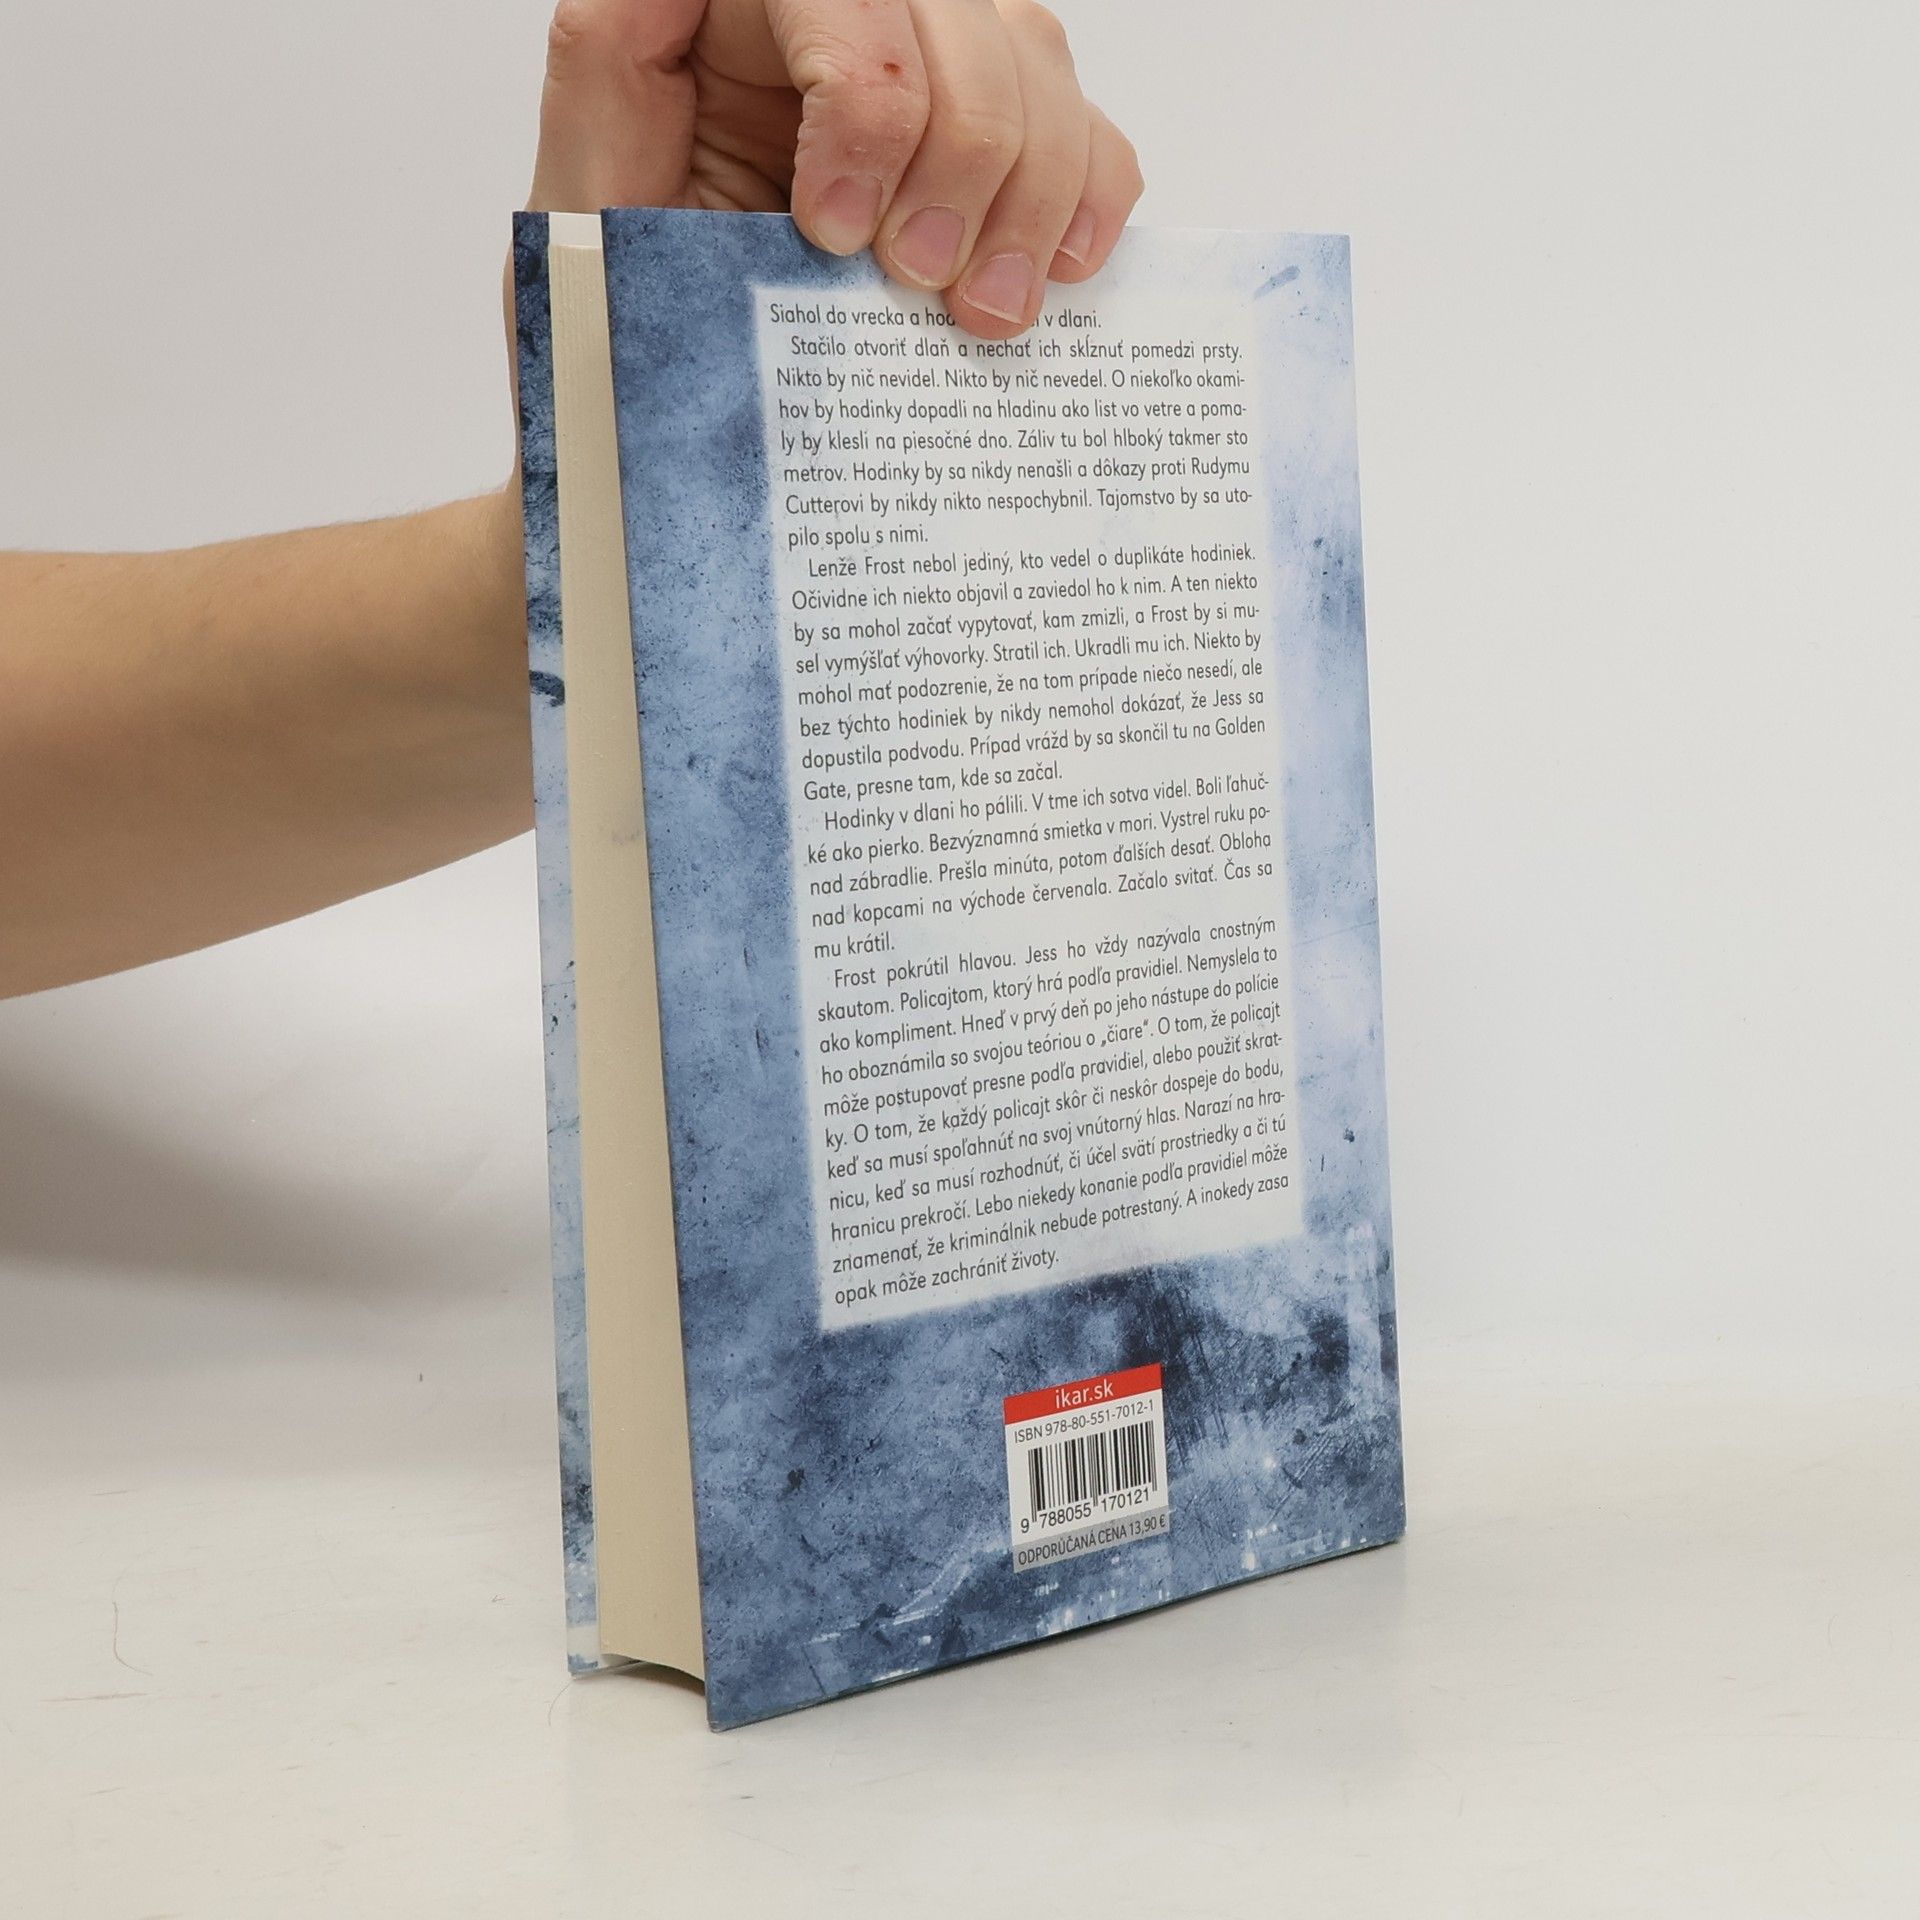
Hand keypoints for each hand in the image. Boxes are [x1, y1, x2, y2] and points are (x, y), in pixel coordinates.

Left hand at [528, 0, 1142, 337]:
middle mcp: (830, 29)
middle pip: (956, 14)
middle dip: (961, 151)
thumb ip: (611, 70)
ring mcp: (923, 88)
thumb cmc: (618, 333)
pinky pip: (1084, 134)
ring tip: (983, 311)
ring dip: (1031, 189)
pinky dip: (1088, 199)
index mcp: (724, 14)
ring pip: (1033, 60)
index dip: (865, 95)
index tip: (836, 233)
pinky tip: (1049, 276)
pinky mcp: (984, 164)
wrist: (665, 438)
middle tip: (920, 279)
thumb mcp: (582, 199)